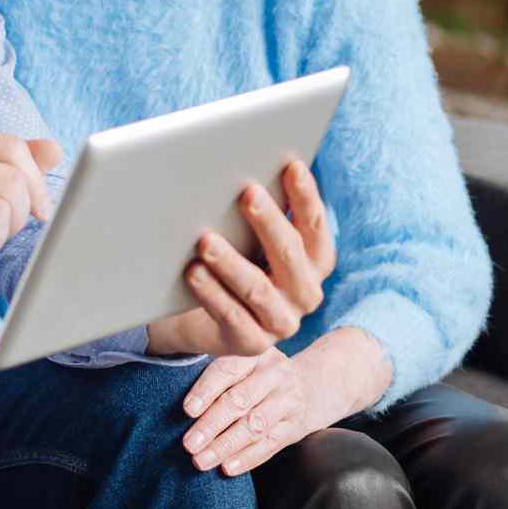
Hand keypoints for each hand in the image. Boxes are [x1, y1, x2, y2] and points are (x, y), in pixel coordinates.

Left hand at [145, 161, 334, 356]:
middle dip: (268, 222)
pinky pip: (232, 317)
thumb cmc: (236, 264)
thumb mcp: (251, 240)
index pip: (314, 226)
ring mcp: (281, 322)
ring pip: (257, 288)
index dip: (305, 196)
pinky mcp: (252, 344)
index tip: (290, 165)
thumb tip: (240, 167)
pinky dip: (211, 293)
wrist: (209, 322)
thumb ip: (259, 214)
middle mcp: (305, 293)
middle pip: (289, 254)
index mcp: (314, 262)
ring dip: (231, 262)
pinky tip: (192, 272)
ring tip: (205, 240)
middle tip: (246, 193)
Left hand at [179, 328, 393, 474]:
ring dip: (225, 446)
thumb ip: (219, 376)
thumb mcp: (246, 362)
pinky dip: (247, 458)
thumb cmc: (260, 374)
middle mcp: (274, 375)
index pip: (227, 370)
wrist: (316, 382)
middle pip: (240, 401)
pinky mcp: (296, 425)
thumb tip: (181, 405)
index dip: (206, 390)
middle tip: (188, 444)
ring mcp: (288, 400)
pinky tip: (227, 468)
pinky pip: (270, 444)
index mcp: (255, 354)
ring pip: (254, 426)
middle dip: (211, 425)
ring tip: (200, 460)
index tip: (187, 410)